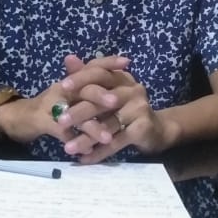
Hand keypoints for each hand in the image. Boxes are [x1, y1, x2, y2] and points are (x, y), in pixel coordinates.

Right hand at [0, 54, 127, 146]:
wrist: (16, 116)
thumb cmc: (48, 106)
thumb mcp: (68, 93)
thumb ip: (87, 85)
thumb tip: (114, 74)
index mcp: (70, 80)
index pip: (90, 66)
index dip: (108, 62)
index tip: (127, 62)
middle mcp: (62, 88)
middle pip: (84, 88)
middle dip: (102, 96)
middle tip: (118, 103)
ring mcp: (50, 105)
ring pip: (75, 114)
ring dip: (93, 127)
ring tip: (109, 138)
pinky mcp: (42, 122)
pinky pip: (62, 132)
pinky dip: (76, 142)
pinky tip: (88, 152)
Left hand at [55, 55, 176, 163]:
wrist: (157, 130)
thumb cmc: (127, 110)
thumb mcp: (109, 93)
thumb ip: (88, 79)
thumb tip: (68, 58)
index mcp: (122, 78)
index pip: (100, 72)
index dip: (81, 78)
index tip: (62, 86)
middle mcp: (132, 90)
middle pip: (102, 100)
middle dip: (79, 111)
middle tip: (60, 121)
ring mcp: (139, 108)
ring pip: (107, 124)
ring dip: (86, 138)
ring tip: (68, 148)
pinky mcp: (142, 128)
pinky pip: (116, 142)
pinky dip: (100, 152)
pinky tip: (85, 159)